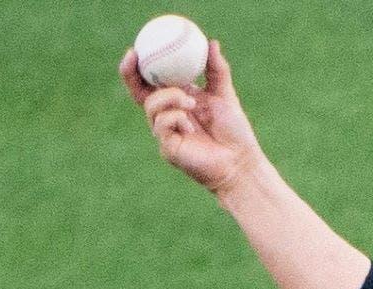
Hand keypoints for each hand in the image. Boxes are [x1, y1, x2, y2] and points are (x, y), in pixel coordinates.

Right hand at [119, 39, 261, 194]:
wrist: (241, 162)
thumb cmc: (234, 131)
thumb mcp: (226, 95)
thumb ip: (217, 70)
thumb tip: (211, 42)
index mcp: (178, 101)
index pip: (152, 81)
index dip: (139, 65)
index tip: (136, 47)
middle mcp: (167, 115)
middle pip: (139, 93)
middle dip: (131, 74)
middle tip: (134, 56)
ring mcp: (165, 132)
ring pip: (152, 106)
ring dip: (170, 97)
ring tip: (191, 103)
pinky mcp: (168, 148)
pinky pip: (162, 125)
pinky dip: (175, 118)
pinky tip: (190, 125)